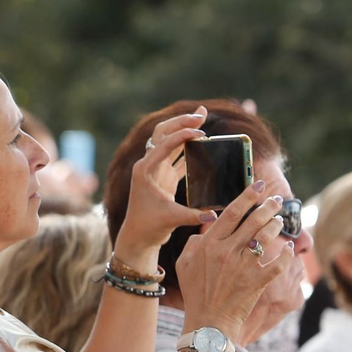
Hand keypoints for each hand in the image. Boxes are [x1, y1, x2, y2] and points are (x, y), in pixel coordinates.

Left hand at [114, 108, 212, 260]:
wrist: (137, 238)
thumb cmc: (148, 228)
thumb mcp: (171, 220)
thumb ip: (193, 216)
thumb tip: (214, 215)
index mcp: (145, 170)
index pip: (164, 144)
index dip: (182, 135)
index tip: (201, 131)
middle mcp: (148, 166)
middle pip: (163, 133)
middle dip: (181, 121)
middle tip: (202, 113)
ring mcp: (155, 170)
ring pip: (169, 141)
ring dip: (184, 129)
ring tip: (202, 118)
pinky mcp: (163, 177)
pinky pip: (177, 156)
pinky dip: (188, 146)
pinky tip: (203, 140)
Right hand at [173, 182, 295, 341]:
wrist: (209, 322)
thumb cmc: (196, 293)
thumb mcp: (185, 264)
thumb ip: (195, 241)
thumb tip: (210, 224)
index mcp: (209, 244)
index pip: (231, 213)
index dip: (247, 196)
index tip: (258, 186)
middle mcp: (227, 251)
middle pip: (254, 220)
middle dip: (268, 207)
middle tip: (276, 201)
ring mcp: (244, 266)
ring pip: (267, 236)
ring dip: (276, 226)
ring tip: (279, 222)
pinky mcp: (258, 281)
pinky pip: (279, 262)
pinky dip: (287, 254)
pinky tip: (288, 249)